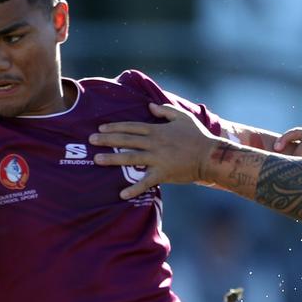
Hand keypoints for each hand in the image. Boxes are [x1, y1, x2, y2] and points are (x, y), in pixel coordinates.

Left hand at [90, 102, 220, 199]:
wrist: (210, 155)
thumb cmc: (198, 135)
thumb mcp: (182, 117)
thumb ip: (165, 111)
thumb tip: (149, 107)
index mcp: (157, 130)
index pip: (131, 127)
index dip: (115, 127)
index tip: (101, 128)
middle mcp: (154, 143)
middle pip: (126, 140)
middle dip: (107, 139)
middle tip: (91, 140)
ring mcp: (157, 158)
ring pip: (131, 157)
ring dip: (113, 158)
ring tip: (97, 159)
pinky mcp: (163, 173)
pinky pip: (146, 182)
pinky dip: (134, 189)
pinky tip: (122, 194)